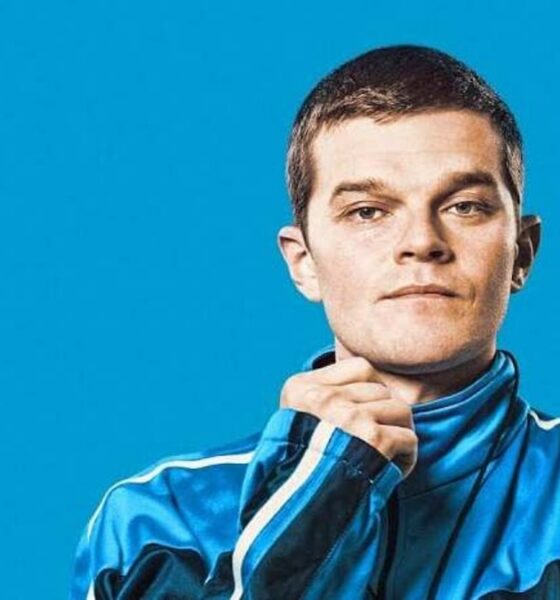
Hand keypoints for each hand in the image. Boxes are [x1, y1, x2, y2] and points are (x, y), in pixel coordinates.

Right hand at [280, 356, 417, 477]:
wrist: (296, 508)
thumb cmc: (300, 468)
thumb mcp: (296, 420)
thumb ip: (324, 397)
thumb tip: (375, 387)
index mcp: (302, 388)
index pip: (361, 368)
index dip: (371, 391)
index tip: (365, 415)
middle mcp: (324, 398)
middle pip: (383, 390)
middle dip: (387, 415)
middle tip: (378, 441)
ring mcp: (349, 417)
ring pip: (400, 409)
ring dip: (399, 433)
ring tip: (387, 453)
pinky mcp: (372, 440)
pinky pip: (408, 437)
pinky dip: (407, 456)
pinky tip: (392, 469)